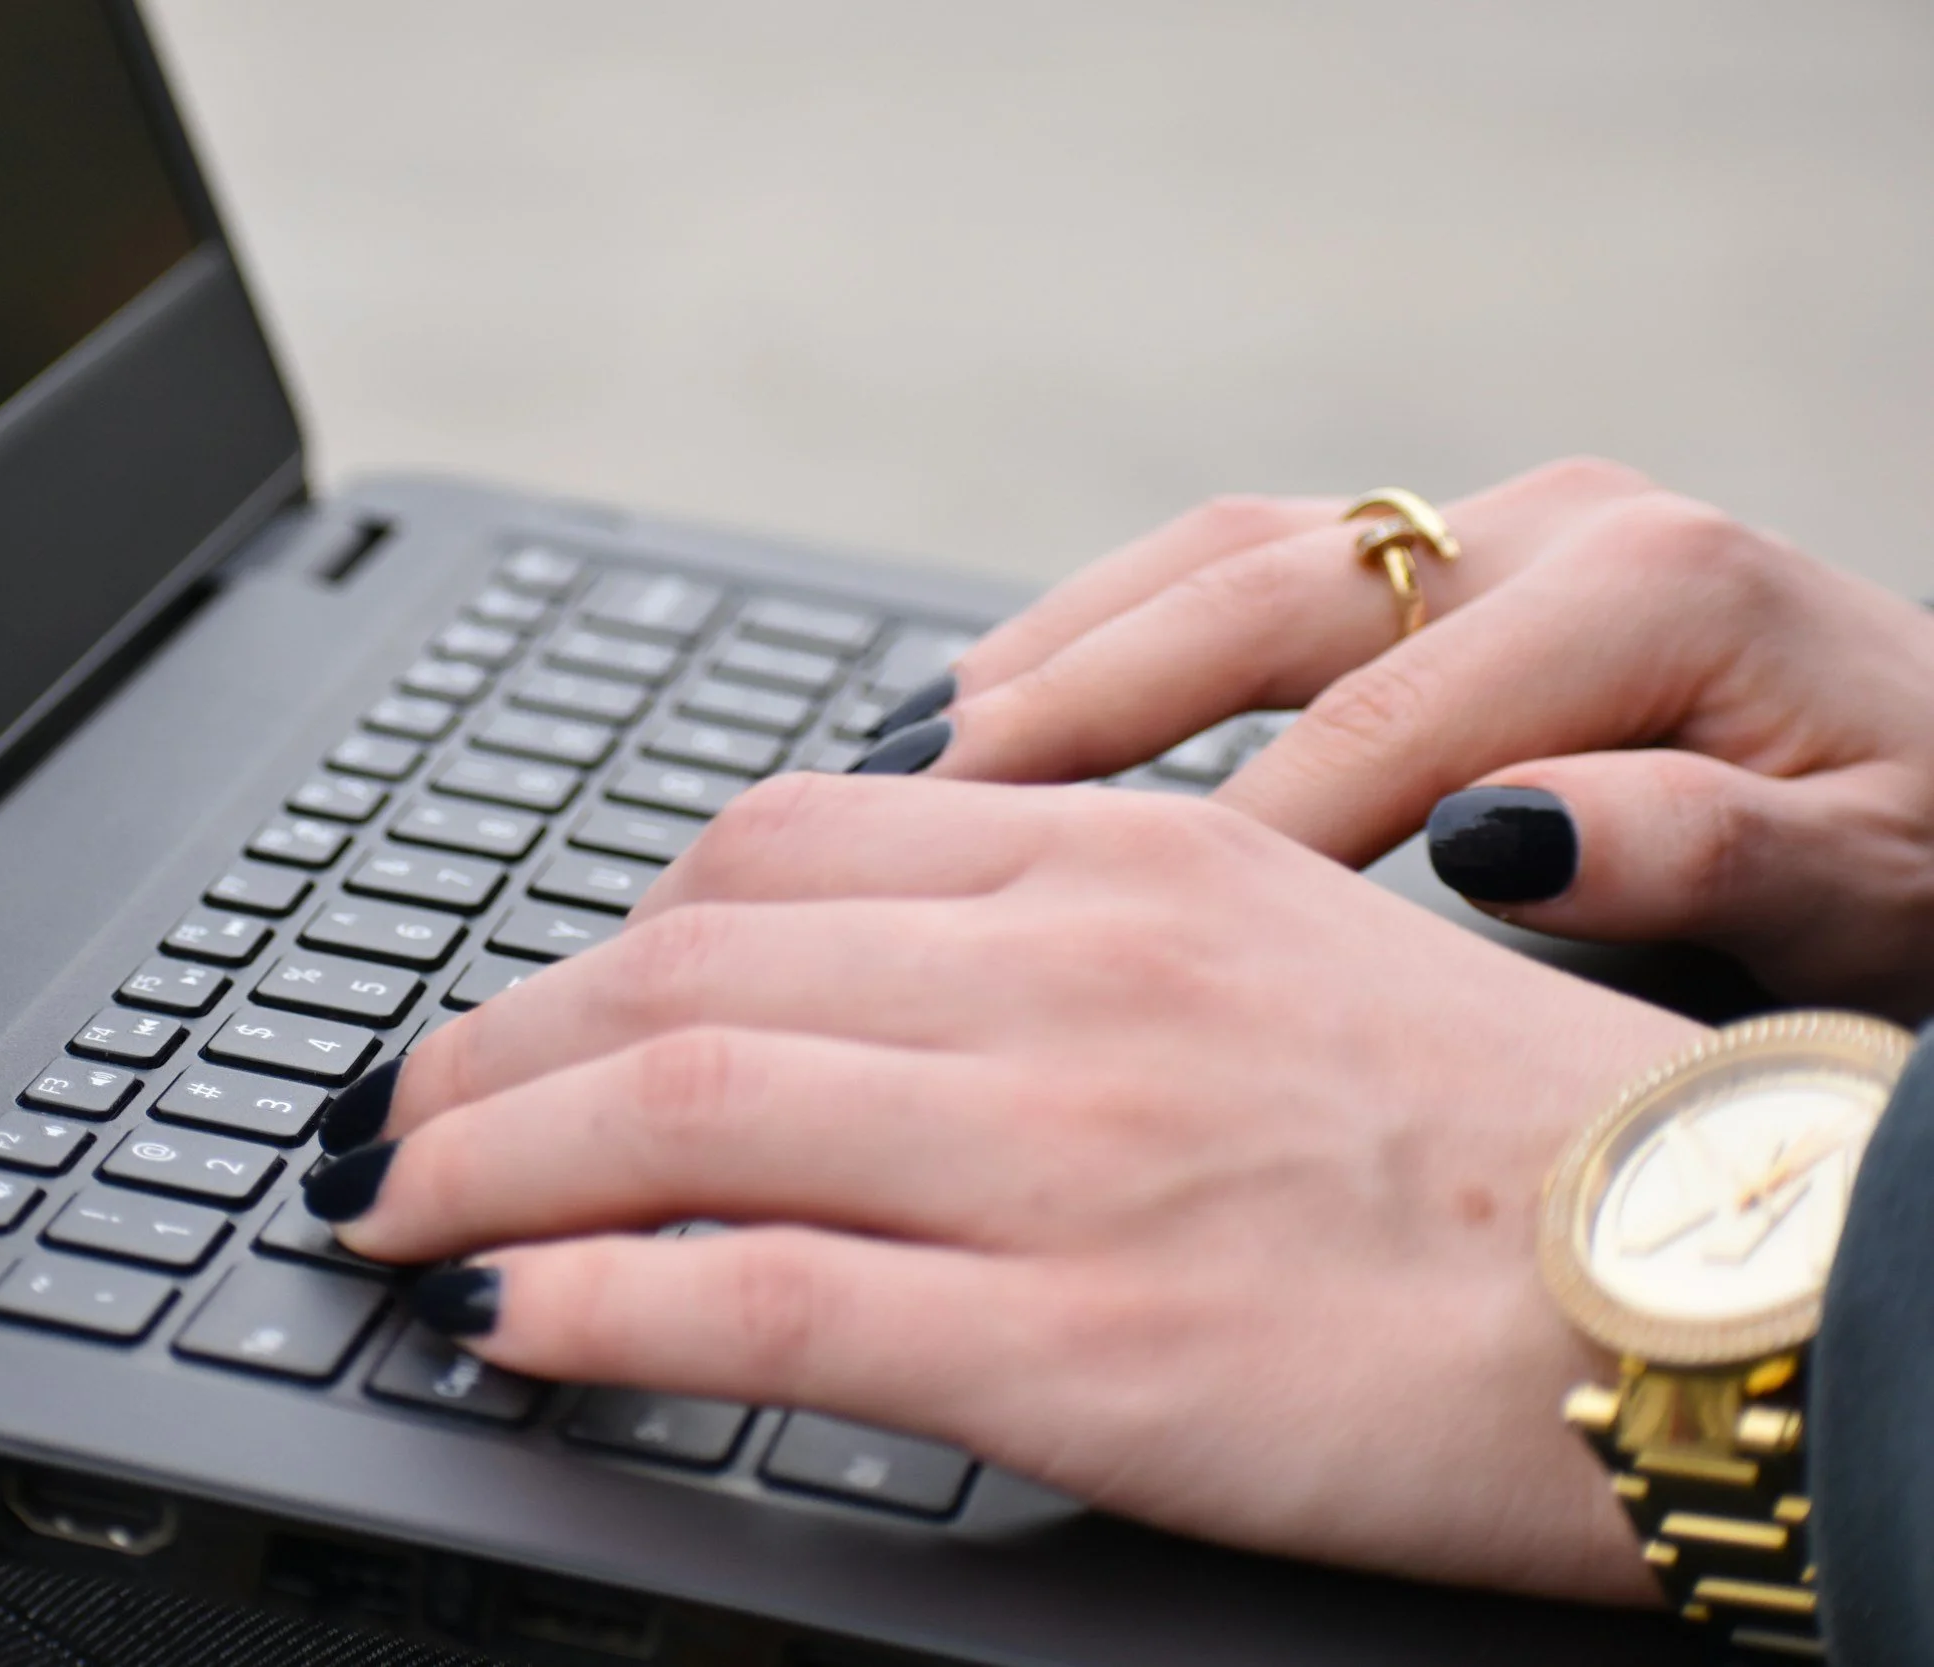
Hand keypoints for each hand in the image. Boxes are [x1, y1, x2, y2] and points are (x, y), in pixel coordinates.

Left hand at [314, 776, 1703, 1602]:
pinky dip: (589, 1300)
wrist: (1715, 1278)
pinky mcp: (1076, 1342)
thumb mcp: (1261, 942)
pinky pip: (756, 1296)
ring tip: (389, 1211)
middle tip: (393, 1112)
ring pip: (677, 1109)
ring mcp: (1060, 1152)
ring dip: (482, 1160)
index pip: (763, 851)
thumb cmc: (1489, 1129)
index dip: (595, 936)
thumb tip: (846, 970)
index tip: (523, 1006)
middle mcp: (1065, 974)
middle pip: (679, 967)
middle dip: (489, 1046)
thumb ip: (1050, 930)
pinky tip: (500, 1318)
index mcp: (1113, 859)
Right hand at [887, 459, 1933, 1014]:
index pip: (1386, 728)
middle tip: (921, 810)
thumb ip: (1711, 854)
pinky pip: (1244, 573)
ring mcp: (1491, 529)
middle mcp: (1555, 527)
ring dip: (1058, 652)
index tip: (1094, 955)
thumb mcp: (1878, 890)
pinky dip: (1112, 636)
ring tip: (908, 754)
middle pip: (1259, 593)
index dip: (1231, 847)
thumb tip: (1502, 834)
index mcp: (1655, 596)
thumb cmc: (1932, 860)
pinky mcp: (1451, 561)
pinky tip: (1011, 712)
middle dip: (1077, 708)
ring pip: (1223, 559)